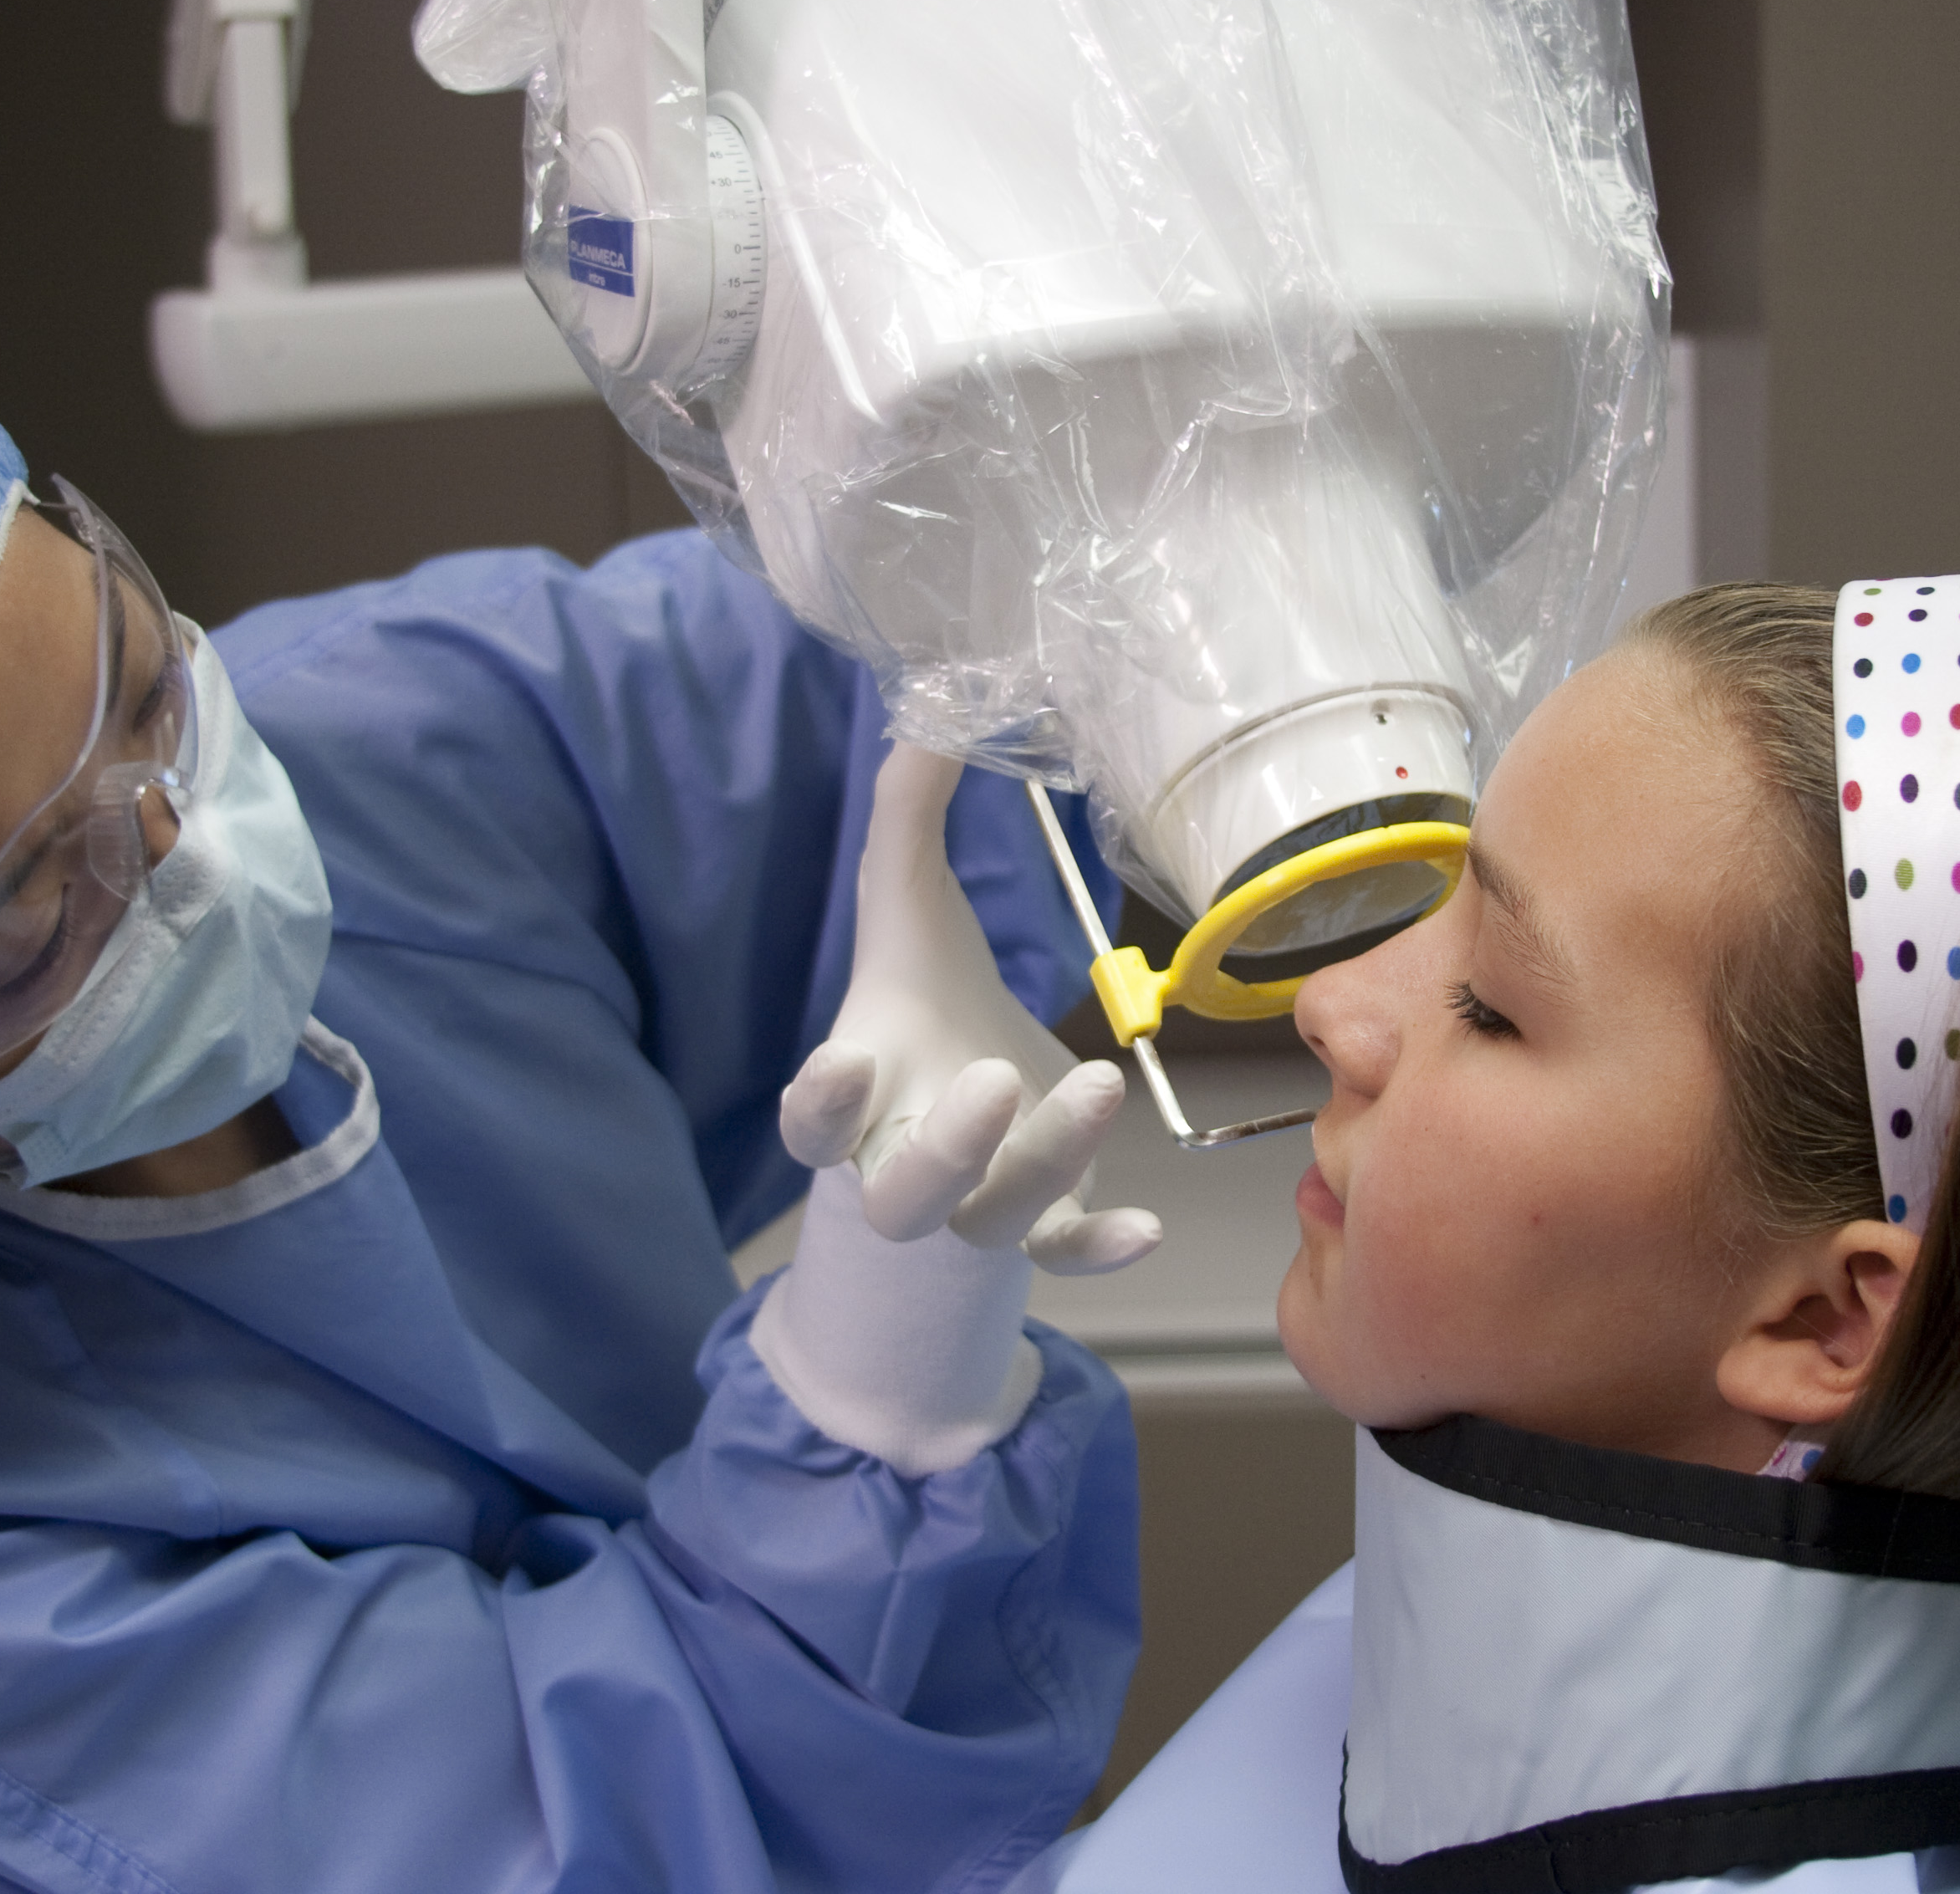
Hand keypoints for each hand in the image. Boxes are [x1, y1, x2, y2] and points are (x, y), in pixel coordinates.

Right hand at [747, 745, 1157, 1473]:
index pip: (812, 1120)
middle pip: (900, 1195)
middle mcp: (905, 1160)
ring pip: (993, 1218)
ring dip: (1046, 1163)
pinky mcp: (1040, 1223)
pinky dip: (1099, 1248)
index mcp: (860, 1089)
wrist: (964, 1101)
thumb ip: (906, 817)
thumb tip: (931, 705)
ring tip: (1097, 1082)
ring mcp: (974, 1203)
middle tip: (990, 1083)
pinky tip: (1148, 1227)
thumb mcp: (909, 911)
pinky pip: (1063, 1254)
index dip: (822, 1106)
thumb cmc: (922, 1004)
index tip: (847, 1066)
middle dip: (943, 1150)